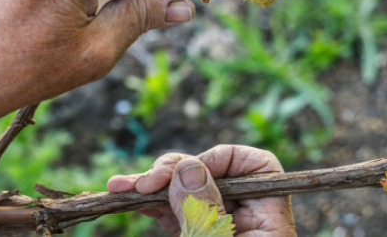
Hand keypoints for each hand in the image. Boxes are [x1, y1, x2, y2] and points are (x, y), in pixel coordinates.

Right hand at [108, 145, 296, 235]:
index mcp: (268, 218)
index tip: (190, 172)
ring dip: (150, 185)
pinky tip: (124, 197)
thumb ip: (205, 211)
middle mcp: (242, 215)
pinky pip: (172, 212)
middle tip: (142, 182)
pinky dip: (149, 205)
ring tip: (118, 186)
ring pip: (185, 191)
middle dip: (173, 171)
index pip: (257, 165)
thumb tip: (187, 166)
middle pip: (212, 172)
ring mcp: (215, 225)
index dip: (223, 157)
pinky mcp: (194, 236)